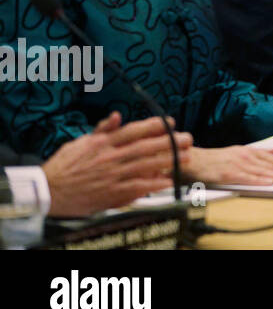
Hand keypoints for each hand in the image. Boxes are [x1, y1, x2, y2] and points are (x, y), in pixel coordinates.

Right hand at [41, 112, 194, 216]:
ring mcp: (112, 175)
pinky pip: (138, 187)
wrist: (48, 192)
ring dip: (168, 161)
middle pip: (145, 146)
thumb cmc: (63, 166)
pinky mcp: (112, 192)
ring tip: (186, 157)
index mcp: (103, 143)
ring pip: (146, 165)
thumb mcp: (79, 143)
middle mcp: (110, 157)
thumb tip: (116, 116)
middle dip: (169, 142)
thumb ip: (101, 130)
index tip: (170, 122)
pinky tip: (168, 180)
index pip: (133, 130)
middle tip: (187, 138)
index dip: (154, 126)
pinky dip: (154, 183)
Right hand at [183, 146, 272, 185]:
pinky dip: (258, 180)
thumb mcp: (241, 151)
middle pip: (270, 165)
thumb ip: (261, 152)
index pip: (272, 159)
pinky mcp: (229, 173)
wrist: (195, 160)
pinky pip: (246, 177)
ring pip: (261, 171)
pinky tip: (268, 183)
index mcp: (250, 152)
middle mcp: (246, 156)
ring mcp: (238, 164)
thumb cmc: (217, 159)